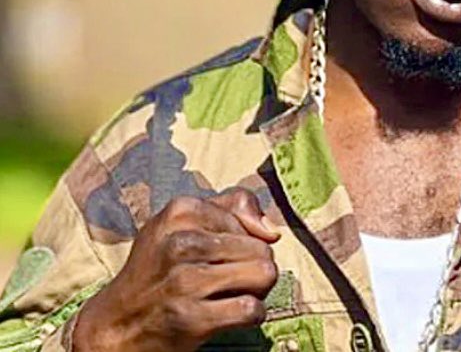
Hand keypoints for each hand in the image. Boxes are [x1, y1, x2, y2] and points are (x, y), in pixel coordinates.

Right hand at [72, 188, 279, 351]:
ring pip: (264, 275)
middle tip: (231, 277)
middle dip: (256, 265)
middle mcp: (181, 243)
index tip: (223, 252)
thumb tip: (272, 231)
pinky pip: (252, 309)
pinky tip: (233, 313)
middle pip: (262, 248)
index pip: (247, 216)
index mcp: (180, 211)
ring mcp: (185, 281)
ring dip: (257, 289)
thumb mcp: (182, 223)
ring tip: (236, 293)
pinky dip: (252, 314)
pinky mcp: (191, 319)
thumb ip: (232, 207)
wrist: (117, 323)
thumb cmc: (159, 268)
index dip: (245, 236)